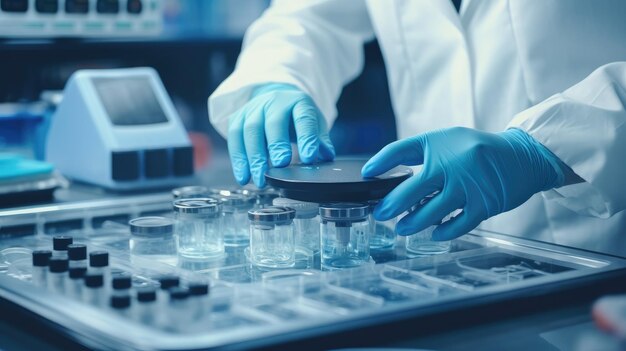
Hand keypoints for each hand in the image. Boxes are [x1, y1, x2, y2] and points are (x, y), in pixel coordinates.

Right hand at [228, 83, 334, 186]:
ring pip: (250, 131)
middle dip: (276, 145)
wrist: (275, 97)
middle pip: (273, 123)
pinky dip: (238, 160)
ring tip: (260, 179)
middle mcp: (274, 102)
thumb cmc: (296, 116)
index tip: (309, 158)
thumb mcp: (314, 122)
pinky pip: (234, 138)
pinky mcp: (238, 117)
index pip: (304, 119)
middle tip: (281, 165)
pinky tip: (244, 177)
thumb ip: (320, 140)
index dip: (307, 138)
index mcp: (298, 102)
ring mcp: (254, 109)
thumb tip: (327, 157)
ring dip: (254, 158)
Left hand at [362, 127, 564, 239]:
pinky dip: (442, 232)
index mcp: (439, 145)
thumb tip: (385, 171)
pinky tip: (432, 233)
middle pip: (412, 189)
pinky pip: (457, 225)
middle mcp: (452, 164)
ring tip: (401, 228)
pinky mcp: (484, 205)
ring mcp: (468, 187)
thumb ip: (418, 153)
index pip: (401, 150)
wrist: (522, 156)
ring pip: (432, 212)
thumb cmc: (476, 150)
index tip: (366, 174)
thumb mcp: (446, 140)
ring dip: (412, 223)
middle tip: (379, 214)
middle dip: (391, 205)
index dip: (380, 162)